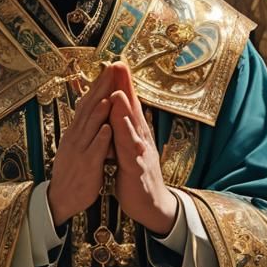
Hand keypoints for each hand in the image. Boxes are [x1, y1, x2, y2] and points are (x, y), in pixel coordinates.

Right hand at [47, 64, 114, 225]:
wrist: (61, 198)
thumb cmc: (72, 171)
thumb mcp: (76, 144)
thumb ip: (84, 127)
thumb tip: (91, 109)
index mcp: (75, 131)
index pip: (86, 103)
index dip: (97, 86)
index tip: (108, 70)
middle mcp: (76, 137)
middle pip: (89, 109)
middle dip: (100, 89)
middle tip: (111, 71)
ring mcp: (80, 151)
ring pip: (90, 127)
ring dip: (100, 111)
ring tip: (110, 94)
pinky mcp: (87, 166)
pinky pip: (94, 151)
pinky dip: (101, 139)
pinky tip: (108, 128)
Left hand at [107, 62, 176, 233]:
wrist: (151, 204)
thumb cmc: (136, 173)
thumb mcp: (128, 145)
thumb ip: (123, 126)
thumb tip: (116, 106)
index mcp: (135, 132)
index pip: (128, 103)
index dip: (122, 83)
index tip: (115, 62)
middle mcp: (140, 137)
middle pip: (132, 108)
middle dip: (125, 87)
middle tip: (119, 64)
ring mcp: (141, 153)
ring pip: (133, 128)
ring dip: (125, 110)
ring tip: (118, 93)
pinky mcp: (137, 169)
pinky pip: (131, 152)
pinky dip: (126, 140)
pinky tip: (120, 129)